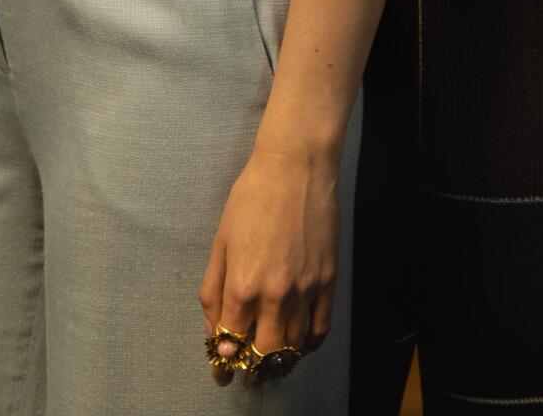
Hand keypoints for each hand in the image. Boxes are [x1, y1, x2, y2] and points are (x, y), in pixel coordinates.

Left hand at [199, 145, 338, 387]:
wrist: (296, 167)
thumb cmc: (252, 196)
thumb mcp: (221, 241)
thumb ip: (214, 290)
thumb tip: (215, 330)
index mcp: (243, 285)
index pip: (231, 343)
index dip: (223, 361)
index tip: (221, 371)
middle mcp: (275, 294)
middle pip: (265, 355)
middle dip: (252, 371)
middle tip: (247, 376)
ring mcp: (306, 289)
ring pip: (295, 347)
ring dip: (281, 362)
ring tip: (271, 363)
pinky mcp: (328, 281)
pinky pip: (321, 329)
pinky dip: (309, 345)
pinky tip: (300, 344)